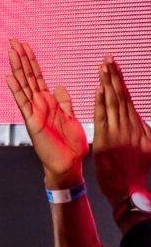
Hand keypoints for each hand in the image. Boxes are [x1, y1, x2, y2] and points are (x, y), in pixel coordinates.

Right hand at [8, 38, 87, 189]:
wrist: (67, 163)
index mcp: (48, 102)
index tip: (25, 46)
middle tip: (13, 40)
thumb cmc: (69, 145)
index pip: (38, 77)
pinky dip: (16, 89)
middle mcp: (38, 104)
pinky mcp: (32, 121)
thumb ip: (64, 101)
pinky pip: (23, 103)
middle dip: (21, 58)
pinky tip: (9, 77)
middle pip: (28, 76)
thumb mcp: (70, 118)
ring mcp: (33, 112)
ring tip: (10, 51)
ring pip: (24, 85)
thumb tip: (58, 86)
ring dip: (17, 68)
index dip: (32, 61)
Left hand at [94, 56, 150, 212]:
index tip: (114, 67)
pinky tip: (101, 89)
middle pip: (121, 96)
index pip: (127, 99)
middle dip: (114, 76)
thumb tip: (141, 118)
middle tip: (108, 58)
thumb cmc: (135, 170)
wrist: (128, 189)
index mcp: (137, 126)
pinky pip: (104, 118)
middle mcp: (129, 126)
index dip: (120, 82)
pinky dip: (102, 103)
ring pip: (113, 103)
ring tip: (104, 66)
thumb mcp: (146, 147)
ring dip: (108, 84)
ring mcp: (118, 132)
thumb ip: (143, 131)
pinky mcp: (106, 140)